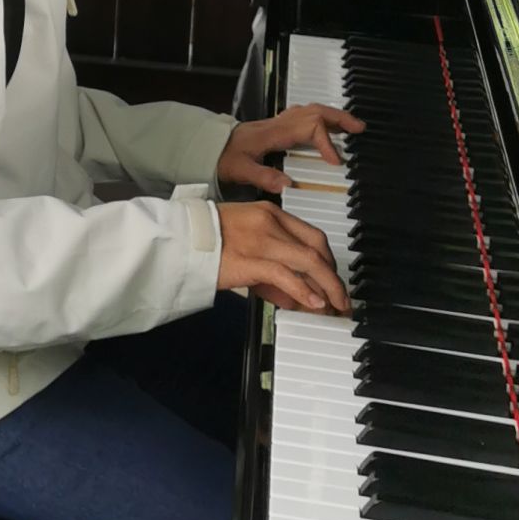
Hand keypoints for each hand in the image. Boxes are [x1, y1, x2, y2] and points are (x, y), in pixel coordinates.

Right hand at [215, 200, 349, 313]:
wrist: (178, 239)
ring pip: (308, 260)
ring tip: (334, 306)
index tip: (333, 279)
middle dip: (334, 276)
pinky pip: (286, 275)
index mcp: (269, 212)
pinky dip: (303, 290)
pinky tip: (313, 303)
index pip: (312, 235)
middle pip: (317, 247)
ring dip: (327, 286)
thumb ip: (273, 274)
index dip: (328, 260)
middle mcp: (270, 222)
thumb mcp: (245, 250)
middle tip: (341, 298)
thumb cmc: (206, 242)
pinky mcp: (250, 259)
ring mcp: (261, 239)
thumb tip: (297, 299)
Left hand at [218, 104, 363, 196]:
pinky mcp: (276, 126)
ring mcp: (278, 122)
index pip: (310, 128)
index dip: (326, 143)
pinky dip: (320, 117)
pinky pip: (304, 114)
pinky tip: (325, 126)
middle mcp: (279, 124)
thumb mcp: (239, 170)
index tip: (337, 162)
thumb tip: (288, 184)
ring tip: (351, 126)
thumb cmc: (222, 158)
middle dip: (340, 118)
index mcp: (274, 133)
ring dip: (333, 115)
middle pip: (316, 111)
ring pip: (311, 109)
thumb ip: (263, 177)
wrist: (207, 146)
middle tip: (360, 129)